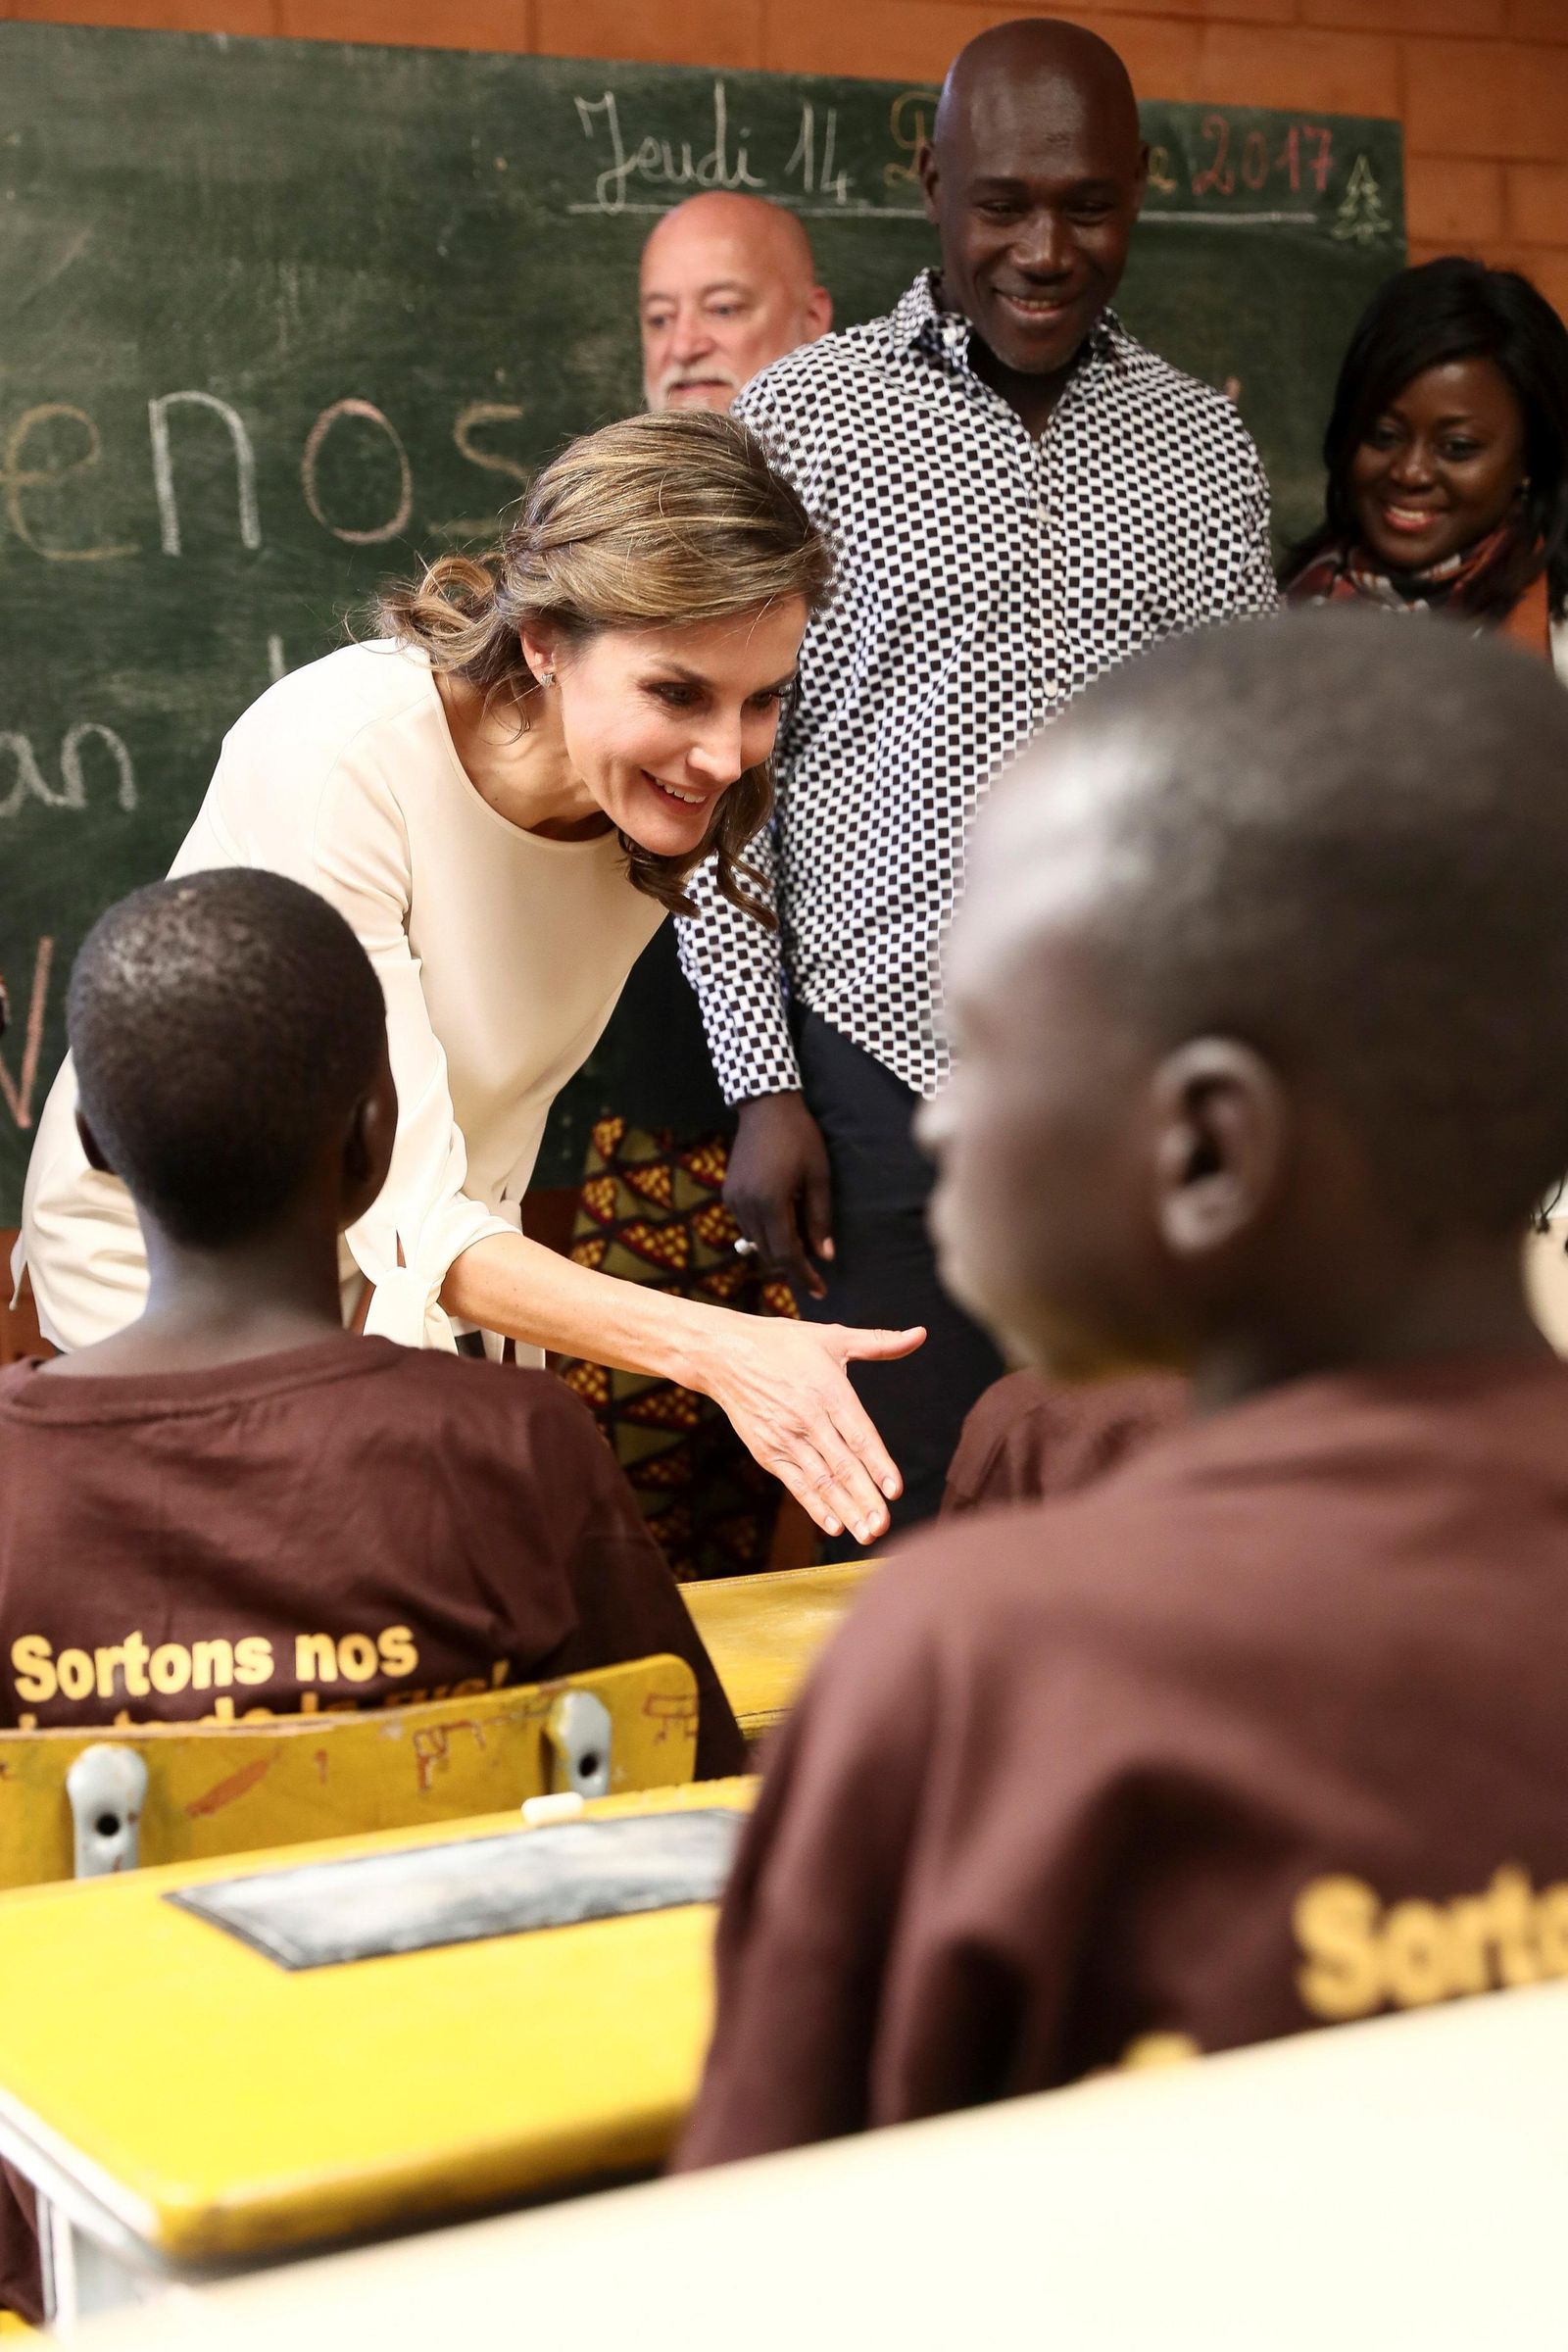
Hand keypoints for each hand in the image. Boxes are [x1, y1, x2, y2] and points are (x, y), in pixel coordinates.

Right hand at [699, 1312, 925, 1544]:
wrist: (725, 1355)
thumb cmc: (783, 1343)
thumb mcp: (832, 1337)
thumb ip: (879, 1343)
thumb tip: (920, 1334)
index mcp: (829, 1391)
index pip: (860, 1435)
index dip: (878, 1464)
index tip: (895, 1490)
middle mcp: (808, 1418)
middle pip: (842, 1465)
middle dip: (865, 1498)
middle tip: (884, 1525)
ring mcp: (785, 1438)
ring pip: (821, 1480)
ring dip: (845, 1509)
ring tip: (866, 1533)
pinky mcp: (767, 1451)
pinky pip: (795, 1484)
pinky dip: (814, 1506)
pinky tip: (833, 1526)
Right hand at [726, 1092, 833, 1300]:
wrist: (766, 1108)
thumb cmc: (801, 1138)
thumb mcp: (819, 1177)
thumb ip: (819, 1219)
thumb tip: (825, 1256)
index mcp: (771, 1203)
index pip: (787, 1254)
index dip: (804, 1275)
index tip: (821, 1290)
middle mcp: (746, 1206)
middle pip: (769, 1253)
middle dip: (792, 1265)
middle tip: (815, 1270)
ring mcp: (734, 1200)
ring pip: (756, 1241)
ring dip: (778, 1249)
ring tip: (802, 1245)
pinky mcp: (729, 1193)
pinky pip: (747, 1225)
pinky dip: (765, 1233)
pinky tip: (783, 1224)